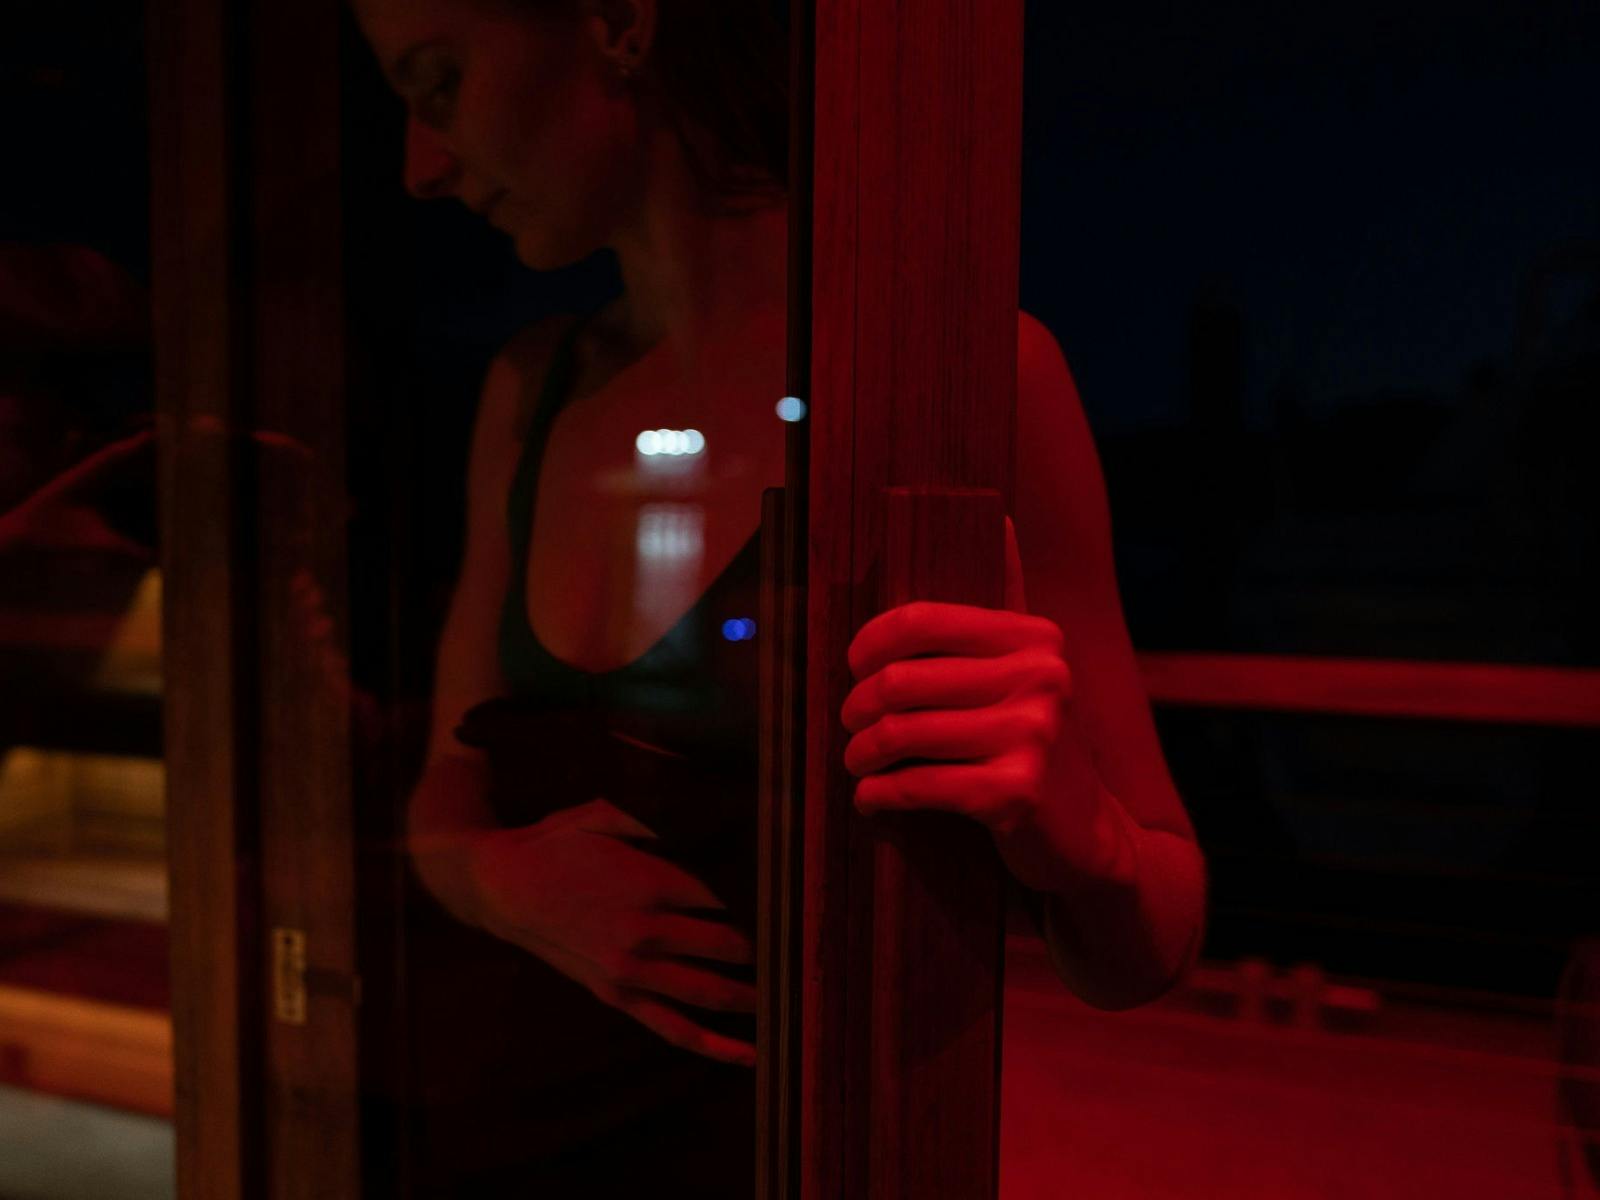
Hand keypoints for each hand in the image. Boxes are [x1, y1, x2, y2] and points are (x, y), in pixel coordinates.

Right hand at [464, 797, 757, 1066]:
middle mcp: (646, 931)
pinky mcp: (617, 995)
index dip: (753, 902)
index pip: (723, 900)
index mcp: (651, 883)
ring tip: (786, 1003)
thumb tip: (702, 813)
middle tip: (793, 950)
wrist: (504, 888)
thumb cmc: (558, 844)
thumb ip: (654, 817)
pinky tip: (747, 1054)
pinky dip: (713, 1045)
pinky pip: (673, 1027)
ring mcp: (631, 970)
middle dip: (763, 951)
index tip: (779, 903)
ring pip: (706, 993)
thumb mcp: (606, 813)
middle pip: (726, 948)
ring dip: (749, 999)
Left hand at [840, 518, 1128, 895]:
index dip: (870, 643)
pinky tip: (873, 797)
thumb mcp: (1032, 671)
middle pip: (900, 681)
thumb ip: (1009, 603)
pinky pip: (915, 785)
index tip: (855, 666)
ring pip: (900, 734)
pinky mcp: (1014, 794)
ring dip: (862, 754)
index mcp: (1037, 639)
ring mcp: (1032, 737)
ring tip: (858, 762)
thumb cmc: (1037, 746)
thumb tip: (1002, 519)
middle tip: (852, 726)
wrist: (1089, 836)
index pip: (921, 620)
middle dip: (858, 708)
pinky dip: (879, 793)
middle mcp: (1041, 679)